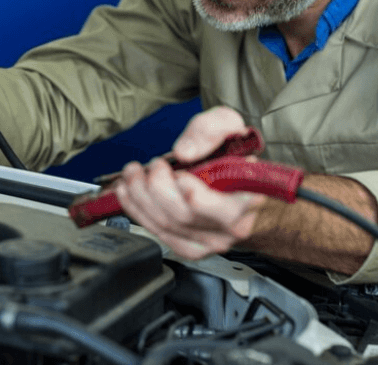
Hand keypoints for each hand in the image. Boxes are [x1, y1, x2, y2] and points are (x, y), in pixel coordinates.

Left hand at [113, 106, 267, 258]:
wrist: (249, 194)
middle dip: (156, 186)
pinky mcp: (190, 247)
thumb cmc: (240, 163)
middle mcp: (229, 229)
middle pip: (183, 216)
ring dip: (140, 197)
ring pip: (166, 225)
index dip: (192, 192)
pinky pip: (158, 233)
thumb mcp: (233, 130)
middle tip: (154, 165)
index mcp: (248, 201)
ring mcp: (209, 242)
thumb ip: (211, 130)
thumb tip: (184, 151)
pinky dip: (137, 210)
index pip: (222, 210)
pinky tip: (128, 193)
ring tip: (133, 174)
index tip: (178, 172)